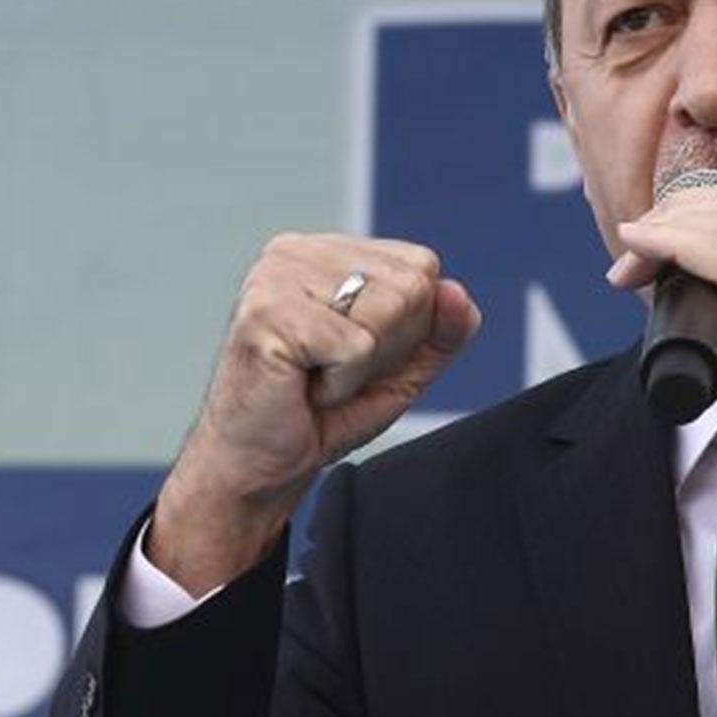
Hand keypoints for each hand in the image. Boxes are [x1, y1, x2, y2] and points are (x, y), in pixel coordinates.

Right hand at [152, 233, 481, 593]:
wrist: (259, 465)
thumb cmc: (321, 412)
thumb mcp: (402, 368)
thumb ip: (441, 330)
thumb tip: (457, 294)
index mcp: (327, 251)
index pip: (421, 265)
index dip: (411, 327)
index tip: (358, 354)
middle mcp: (296, 251)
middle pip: (410, 286)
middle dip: (388, 348)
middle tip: (333, 371)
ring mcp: (275, 277)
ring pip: (387, 312)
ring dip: (361, 367)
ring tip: (316, 376)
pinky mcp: (265, 313)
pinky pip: (355, 346)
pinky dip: (340, 383)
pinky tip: (301, 385)